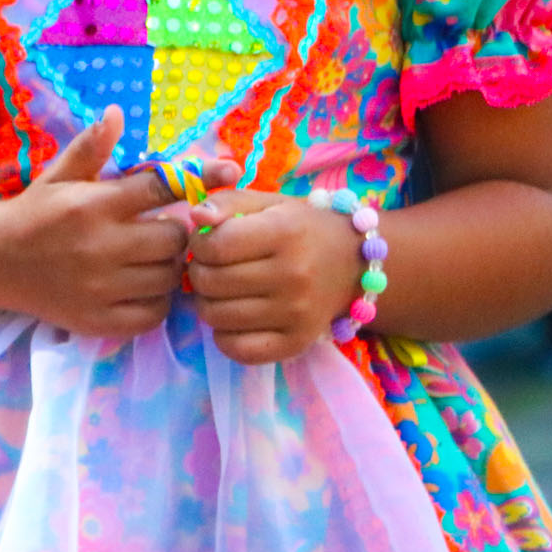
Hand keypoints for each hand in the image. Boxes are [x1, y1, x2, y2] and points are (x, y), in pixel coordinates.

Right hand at [0, 108, 234, 337]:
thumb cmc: (35, 213)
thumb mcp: (58, 175)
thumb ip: (91, 147)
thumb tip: (116, 112)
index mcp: (93, 205)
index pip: (161, 187)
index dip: (200, 177)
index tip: (229, 171)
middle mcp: (98, 246)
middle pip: (174, 240)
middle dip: (176, 233)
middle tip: (162, 231)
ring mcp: (99, 287)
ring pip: (167, 278)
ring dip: (168, 268)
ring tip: (150, 260)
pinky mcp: (98, 320)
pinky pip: (154, 313)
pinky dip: (156, 301)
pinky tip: (141, 288)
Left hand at [187, 189, 363, 363]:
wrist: (355, 264)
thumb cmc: (301, 229)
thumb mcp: (267, 203)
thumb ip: (227, 202)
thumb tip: (196, 217)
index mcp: (285, 233)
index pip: (215, 246)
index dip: (199, 244)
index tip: (207, 243)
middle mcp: (294, 275)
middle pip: (210, 282)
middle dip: (200, 272)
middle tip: (213, 267)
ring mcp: (297, 313)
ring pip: (216, 316)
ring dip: (208, 302)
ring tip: (224, 290)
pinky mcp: (297, 343)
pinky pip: (237, 349)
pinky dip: (224, 336)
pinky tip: (234, 318)